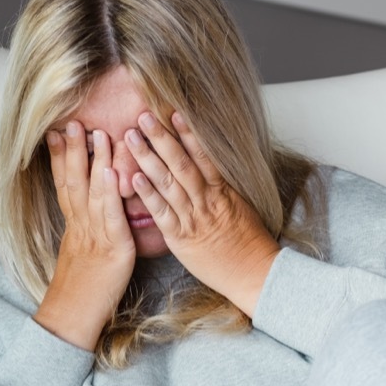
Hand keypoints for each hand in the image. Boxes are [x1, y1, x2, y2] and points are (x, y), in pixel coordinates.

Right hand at [33, 121, 136, 350]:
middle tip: (71, 121)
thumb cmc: (83, 291)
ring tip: (96, 133)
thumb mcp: (82, 254)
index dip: (60, 159)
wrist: (74, 316)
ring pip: (92, 192)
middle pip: (74, 181)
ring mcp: (95, 235)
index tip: (56, 133)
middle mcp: (81, 226)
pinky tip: (113, 171)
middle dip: (72, 150)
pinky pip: (111, 215)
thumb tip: (89, 217)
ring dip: (94, 160)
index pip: (65, 185)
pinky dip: (111, 191)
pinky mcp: (113, 247)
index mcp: (75, 227)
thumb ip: (87, 232)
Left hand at [125, 111, 280, 316]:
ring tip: (131, 138)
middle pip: (181, 163)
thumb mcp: (241, 210)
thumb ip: (223, 191)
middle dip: (161, 138)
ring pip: (168, 183)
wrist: (255, 273)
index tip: (173, 112)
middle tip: (143, 116)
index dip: (187, 133)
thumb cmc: (250, 244)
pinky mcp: (181, 239)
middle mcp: (206, 201)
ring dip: (148, 158)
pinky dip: (149, 194)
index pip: (203, 156)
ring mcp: (192, 218)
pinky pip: (162, 213)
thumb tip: (211, 174)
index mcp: (222, 192)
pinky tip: (134, 178)